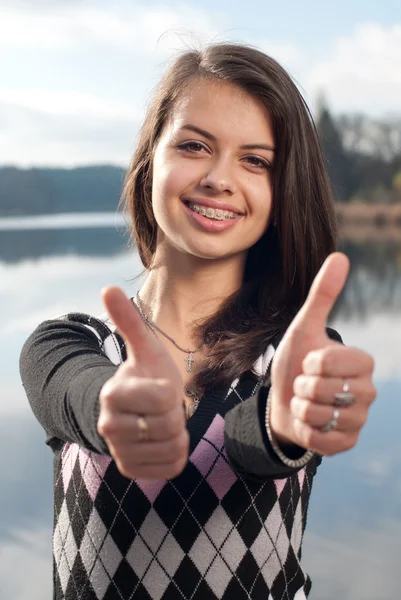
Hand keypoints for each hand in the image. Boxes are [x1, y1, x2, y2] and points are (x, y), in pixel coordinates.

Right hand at [97, 287, 188, 479]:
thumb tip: (108, 287)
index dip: (172, 391)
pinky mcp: (131, 471)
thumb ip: (129, 322)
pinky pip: (172, 467)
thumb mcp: (145, 348)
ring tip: (163, 421)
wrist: (136, 409)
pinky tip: (163, 440)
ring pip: (172, 447)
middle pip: (170, 424)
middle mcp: (109, 427)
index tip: (160, 387)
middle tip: (163, 406)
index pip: (165, 398)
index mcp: (112, 394)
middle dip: (175, 413)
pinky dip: (177, 454)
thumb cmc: (146, 375)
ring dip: (177, 434)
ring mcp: (118, 453)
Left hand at [270, 252, 375, 456]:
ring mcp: (358, 419)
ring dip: (300, 408)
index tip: (310, 363)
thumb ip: (322, 295)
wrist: (283, 399)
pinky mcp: (347, 443)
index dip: (309, 363)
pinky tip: (308, 422)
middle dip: (302, 386)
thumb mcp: (304, 327)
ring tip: (305, 402)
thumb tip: (339, 255)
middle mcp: (367, 391)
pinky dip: (304, 430)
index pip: (329, 363)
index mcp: (362, 362)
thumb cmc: (296, 361)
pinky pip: (320, 440)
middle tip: (305, 383)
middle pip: (322, 389)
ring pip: (319, 415)